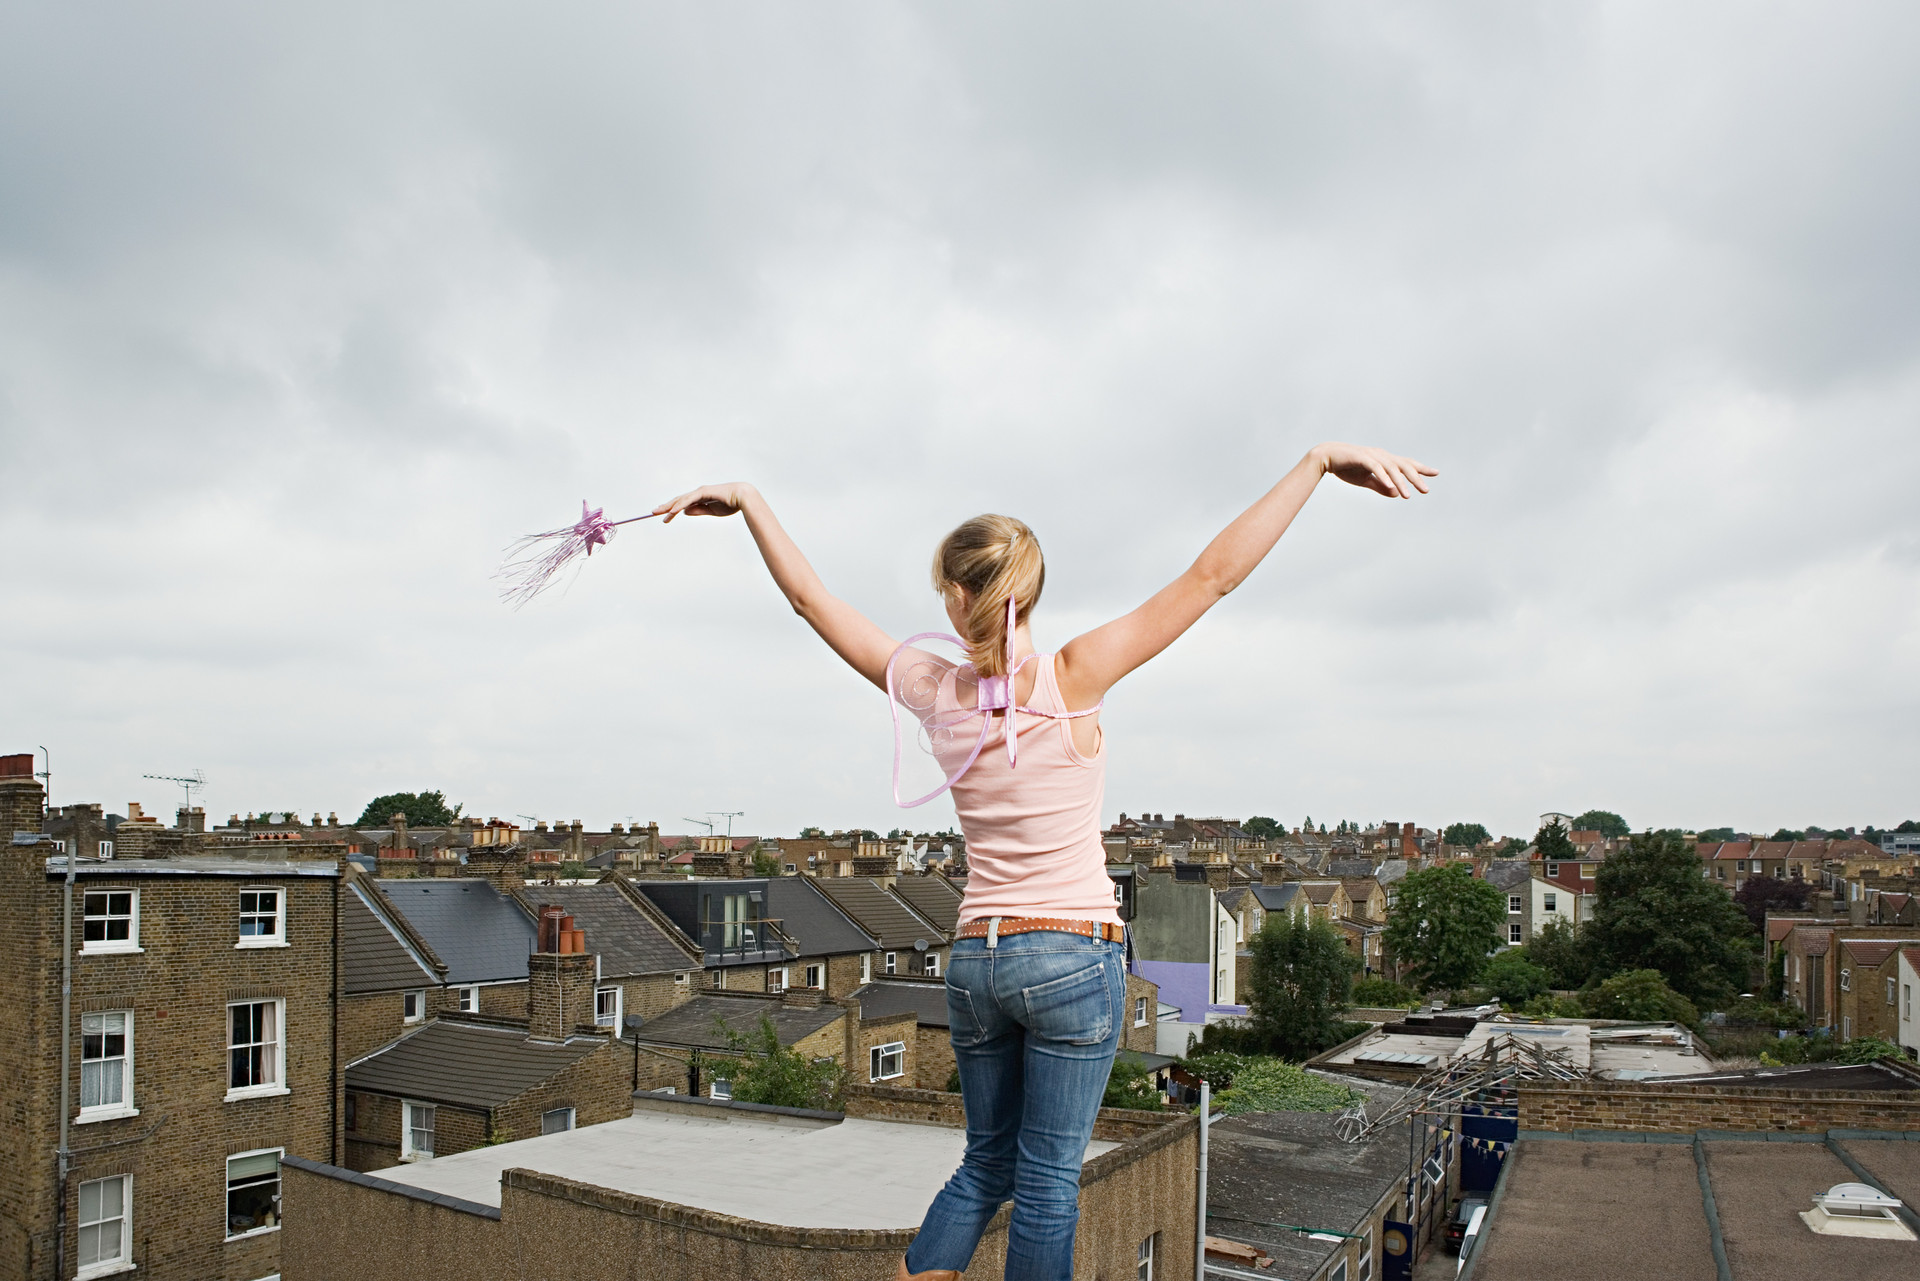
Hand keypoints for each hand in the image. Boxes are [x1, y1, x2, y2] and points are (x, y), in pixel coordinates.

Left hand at [654, 482, 756, 521]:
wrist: (743, 498)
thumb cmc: (731, 504)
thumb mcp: (711, 511)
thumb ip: (699, 511)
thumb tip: (685, 512)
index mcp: (700, 497)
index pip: (682, 503)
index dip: (672, 509)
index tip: (663, 516)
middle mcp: (698, 493)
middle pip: (678, 500)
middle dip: (665, 506)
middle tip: (653, 512)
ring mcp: (699, 491)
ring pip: (680, 500)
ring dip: (669, 507)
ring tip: (658, 513)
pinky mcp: (702, 492)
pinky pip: (688, 500)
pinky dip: (679, 505)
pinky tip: (672, 511)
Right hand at [1315, 443, 1436, 498]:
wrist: (1326, 457)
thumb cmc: (1346, 467)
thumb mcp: (1366, 480)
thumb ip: (1381, 486)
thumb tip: (1396, 493)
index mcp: (1384, 459)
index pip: (1406, 463)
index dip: (1420, 468)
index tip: (1435, 473)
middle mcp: (1381, 455)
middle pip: (1403, 466)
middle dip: (1415, 478)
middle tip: (1426, 490)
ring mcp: (1372, 455)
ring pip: (1391, 468)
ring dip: (1400, 482)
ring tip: (1408, 495)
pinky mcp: (1362, 457)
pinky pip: (1376, 468)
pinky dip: (1384, 477)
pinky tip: (1391, 486)